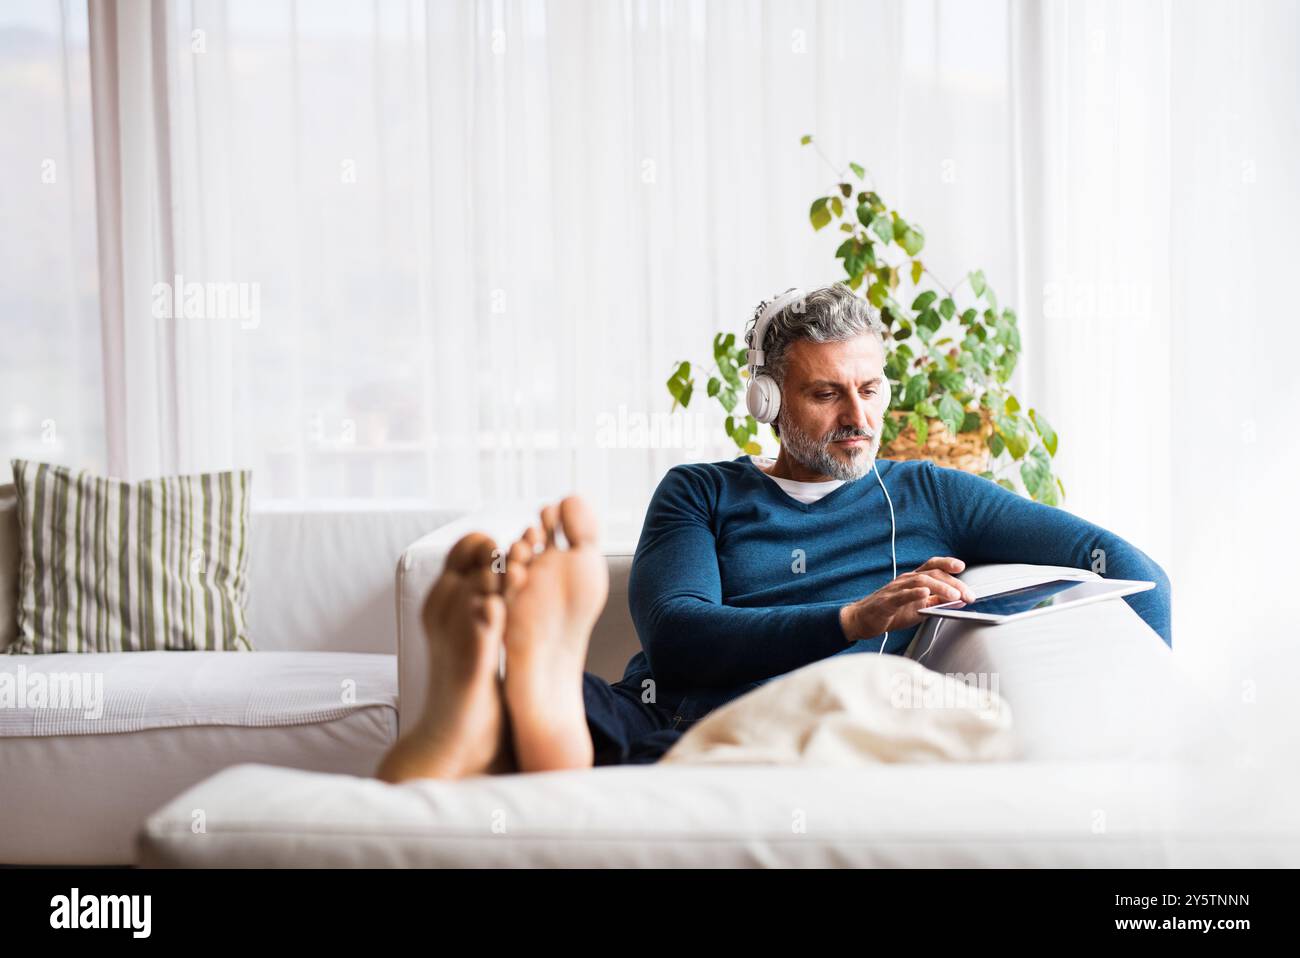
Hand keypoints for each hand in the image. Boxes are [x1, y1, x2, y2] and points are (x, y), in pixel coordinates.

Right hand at [838, 557, 976, 641]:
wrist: (863, 620)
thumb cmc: (892, 612)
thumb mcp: (918, 607)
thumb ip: (936, 602)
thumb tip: (959, 600)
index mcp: (914, 579)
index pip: (932, 566)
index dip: (947, 563)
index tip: (961, 566)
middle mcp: (905, 580)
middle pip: (932, 574)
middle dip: (953, 583)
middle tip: (968, 595)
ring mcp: (896, 589)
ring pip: (920, 582)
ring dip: (940, 587)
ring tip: (954, 595)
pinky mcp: (887, 601)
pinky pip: (901, 595)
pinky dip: (914, 593)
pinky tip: (925, 594)